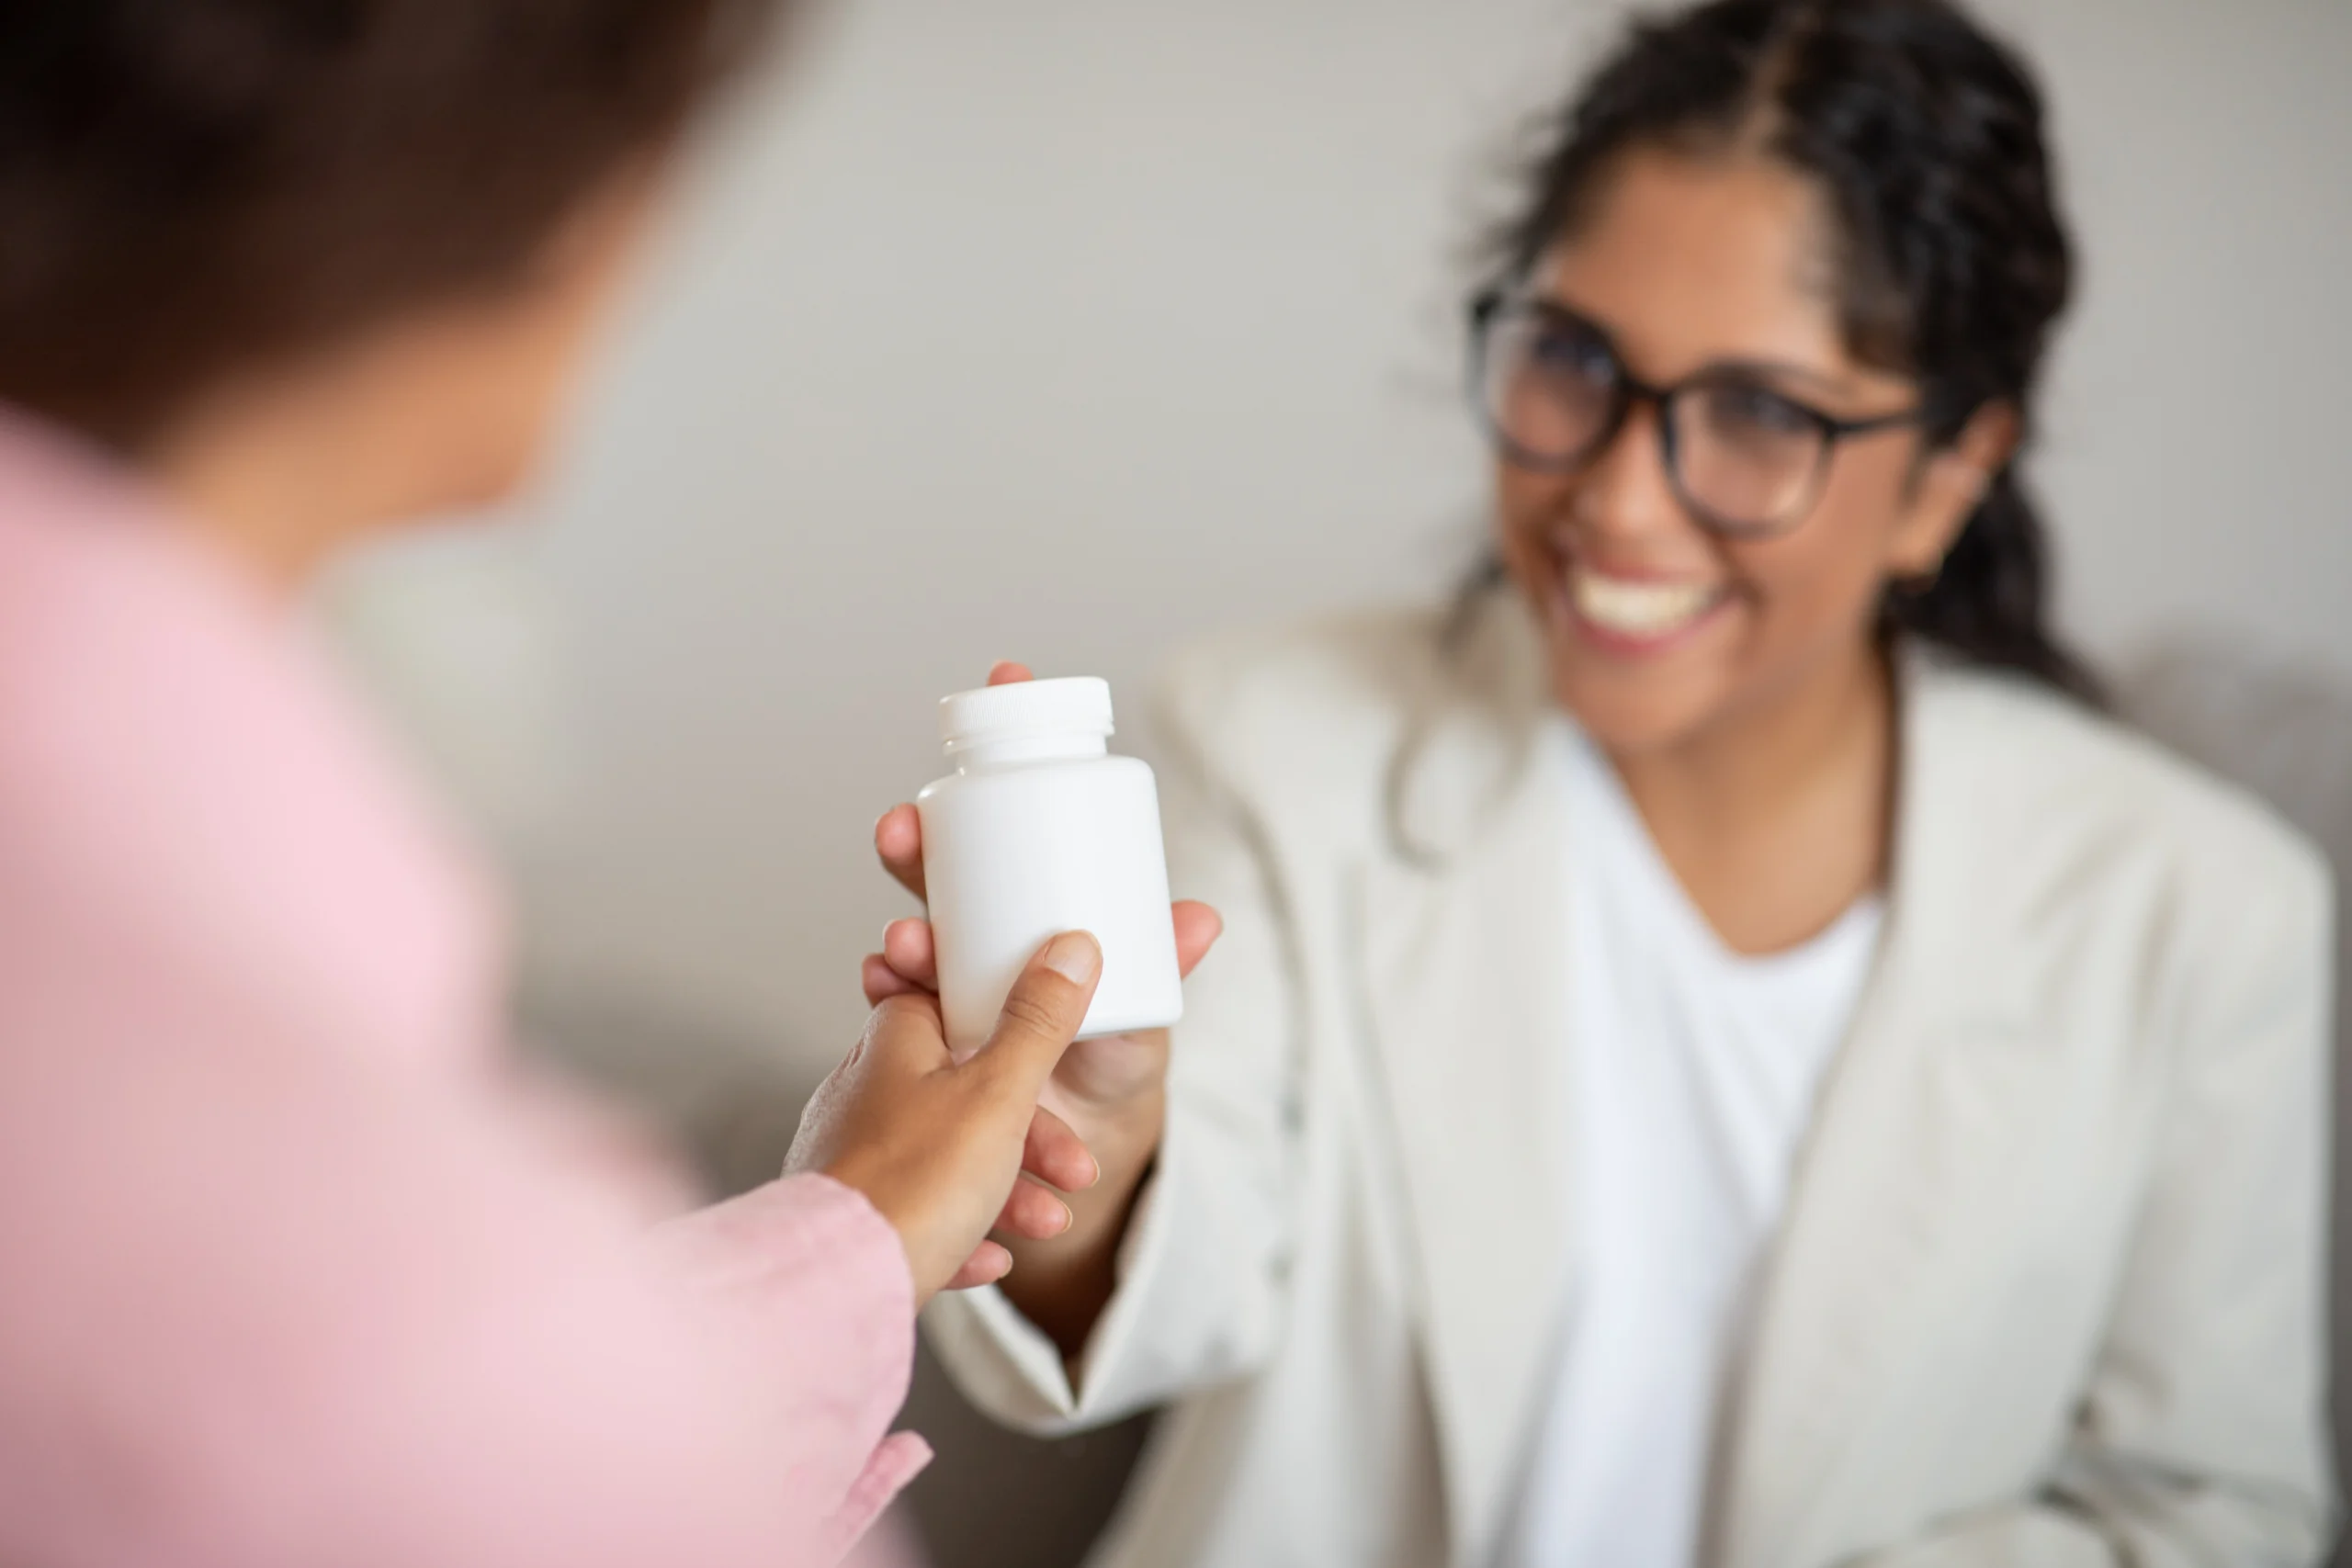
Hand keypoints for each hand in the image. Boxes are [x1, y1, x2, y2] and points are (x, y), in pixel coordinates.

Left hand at [786, 933, 1105, 1306]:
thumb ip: (1039, 1021)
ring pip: (951, 1160)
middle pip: (968, 1095)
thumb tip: (1070, 951)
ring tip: (1050, 1221)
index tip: (1054, 1052)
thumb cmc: (913, 1181)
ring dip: (1010, 1190)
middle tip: (1074, 1167)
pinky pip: (921, 1214)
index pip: (957, 1007)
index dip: (1017, 1032)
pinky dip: (963, 1231)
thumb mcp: (1000, 1091)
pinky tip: (991, 1257)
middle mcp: (866, 1091)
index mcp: (893, 1041)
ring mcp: (855, 1155)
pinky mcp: (855, 1213)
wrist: (839, 1284)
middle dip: (1033, 1135)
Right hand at [865, 662, 1223, 1165]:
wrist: (1089, 1144)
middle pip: (934, 875)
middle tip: (899, 831)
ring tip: (902, 942)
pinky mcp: (927, 1043)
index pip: (1003, 828)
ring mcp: (946, 987)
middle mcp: (976, 937)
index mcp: (1026, 909)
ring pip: (909, 942)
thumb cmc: (1115, 1054)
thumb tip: (1203, 919)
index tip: (997, 688)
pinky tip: (880, 983)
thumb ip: (1163, 966)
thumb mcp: (1144, 1009)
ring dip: (898, 932)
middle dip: (910, 849)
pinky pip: (896, 1012)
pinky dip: (886, 996)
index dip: (997, 764)